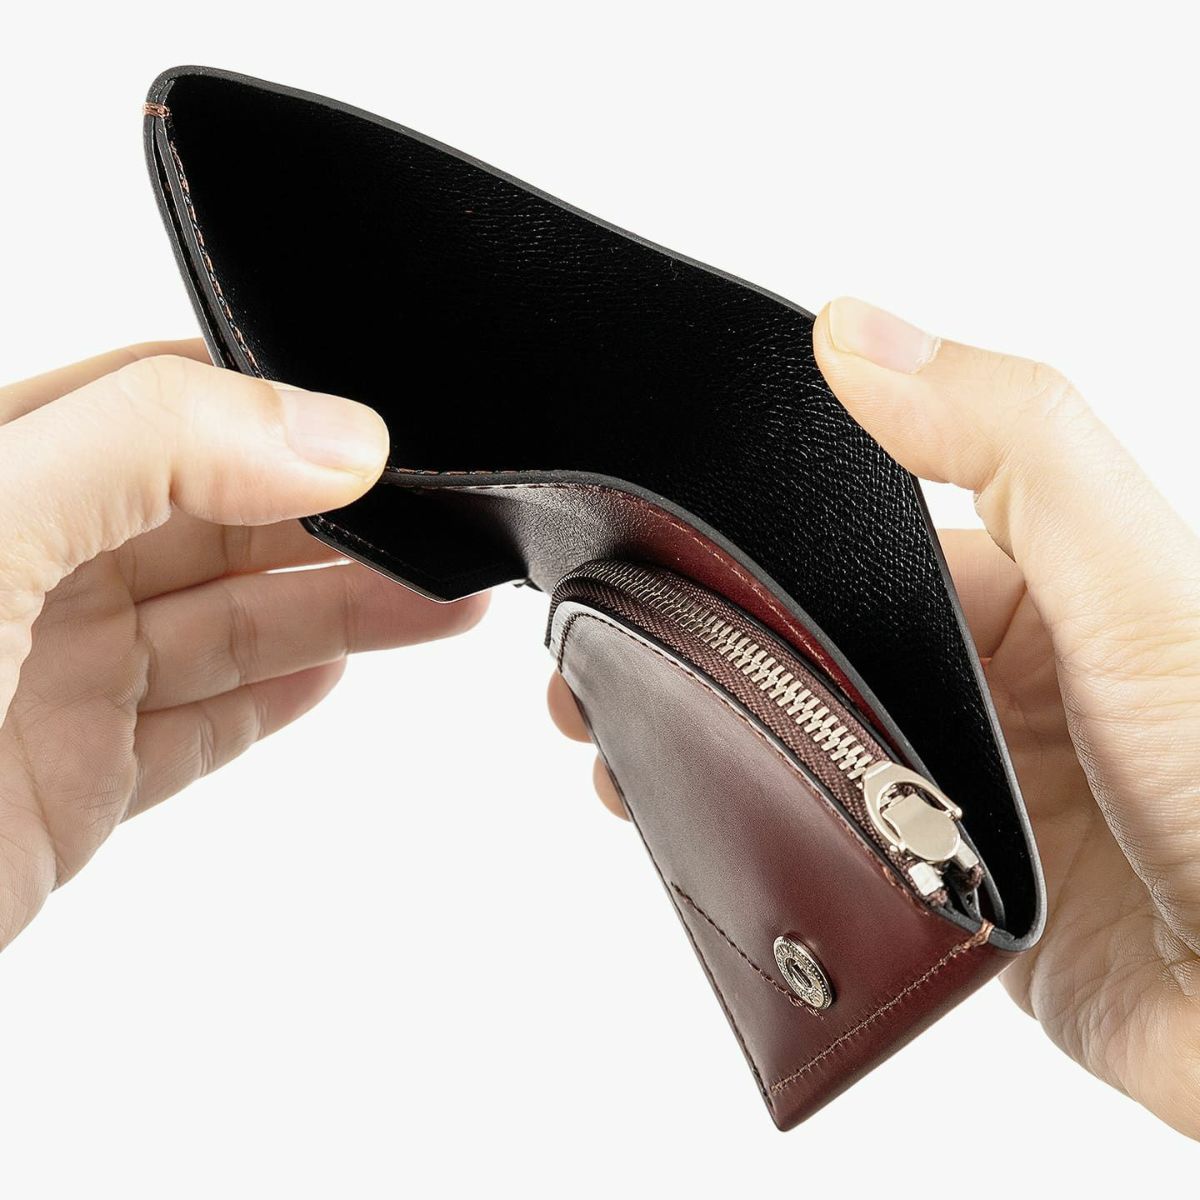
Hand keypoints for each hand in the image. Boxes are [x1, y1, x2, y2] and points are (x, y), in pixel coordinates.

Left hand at [0, 343, 485, 949]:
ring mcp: (48, 676)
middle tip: (453, 531)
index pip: (165, 407)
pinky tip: (340, 667)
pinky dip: (275, 699)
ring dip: (342, 613)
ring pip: (226, 625)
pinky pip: (198, 724)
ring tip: (446, 606)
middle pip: (218, 521)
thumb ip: (148, 452)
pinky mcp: (70, 781)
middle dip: (343, 524)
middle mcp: (23, 566)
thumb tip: (330, 433)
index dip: (286, 414)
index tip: (393, 441)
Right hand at [549, 297, 1199, 1139]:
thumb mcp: (1127, 576)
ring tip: (607, 754)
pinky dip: (745, 849)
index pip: (844, 554)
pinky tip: (678, 833)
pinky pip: (818, 865)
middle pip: (800, 657)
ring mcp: (952, 803)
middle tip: (587, 669)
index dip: (738, 554)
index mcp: (1020, 596)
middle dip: (694, 659)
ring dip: (696, 752)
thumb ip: (1011, 441)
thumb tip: (856, 328)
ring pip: (791, 761)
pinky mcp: (939, 906)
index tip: (635, 559)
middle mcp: (979, 692)